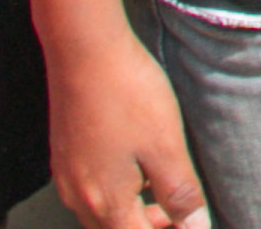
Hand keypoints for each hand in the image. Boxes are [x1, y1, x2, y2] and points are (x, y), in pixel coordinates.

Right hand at [47, 31, 206, 228]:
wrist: (84, 50)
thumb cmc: (128, 94)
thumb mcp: (166, 146)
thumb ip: (180, 193)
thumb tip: (195, 226)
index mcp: (105, 204)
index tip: (191, 223)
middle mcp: (78, 197)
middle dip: (150, 228)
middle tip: (183, 215)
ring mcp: (67, 176)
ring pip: (102, 214)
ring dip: (133, 213)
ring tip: (164, 192)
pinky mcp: (65, 154)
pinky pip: (91, 190)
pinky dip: (117, 192)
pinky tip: (137, 167)